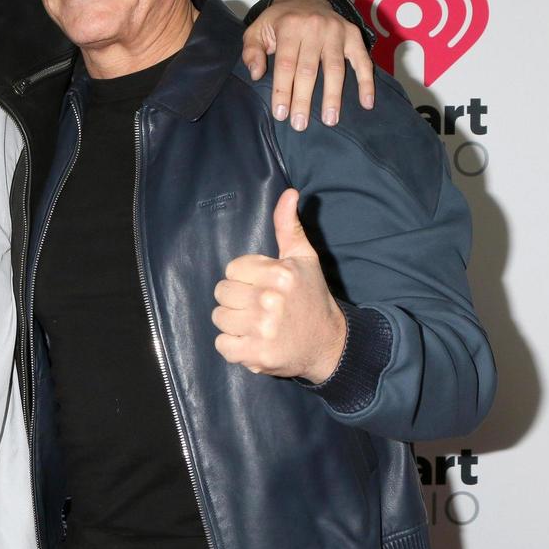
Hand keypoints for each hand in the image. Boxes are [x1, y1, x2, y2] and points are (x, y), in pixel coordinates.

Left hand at [212, 189, 345, 381]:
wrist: (329, 345)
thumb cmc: (312, 297)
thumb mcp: (304, 258)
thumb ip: (289, 226)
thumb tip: (289, 193)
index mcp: (280, 274)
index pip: (232, 269)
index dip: (245, 278)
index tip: (263, 286)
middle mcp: (270, 300)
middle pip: (222, 292)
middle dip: (237, 299)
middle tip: (259, 307)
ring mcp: (263, 330)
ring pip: (219, 318)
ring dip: (233, 323)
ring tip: (256, 324)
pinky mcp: (257, 355)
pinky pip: (222, 345)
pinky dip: (233, 346)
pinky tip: (252, 341)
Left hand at [242, 0, 375, 130]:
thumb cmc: (279, 22)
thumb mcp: (257, 30)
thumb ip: (252, 51)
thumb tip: (257, 74)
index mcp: (290, 26)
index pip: (286, 64)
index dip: (283, 90)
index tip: (280, 114)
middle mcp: (315, 27)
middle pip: (309, 69)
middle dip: (304, 99)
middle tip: (300, 124)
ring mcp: (337, 31)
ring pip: (335, 68)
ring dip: (333, 96)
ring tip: (329, 120)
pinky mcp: (353, 35)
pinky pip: (363, 61)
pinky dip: (366, 82)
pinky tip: (366, 103)